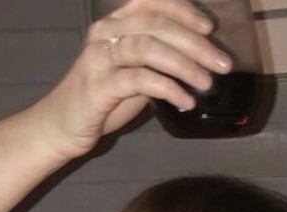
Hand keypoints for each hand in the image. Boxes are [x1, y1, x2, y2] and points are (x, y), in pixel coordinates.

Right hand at [41, 0, 231, 158]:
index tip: (209, 28)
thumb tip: (199, 62)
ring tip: (207, 85)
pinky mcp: (100, 85)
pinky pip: (140, 80)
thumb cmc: (104, 99)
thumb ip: (160, 62)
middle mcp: (107, 32)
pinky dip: (168, 89)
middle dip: (196, 44)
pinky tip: (185, 102)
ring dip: (185, 66)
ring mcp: (101, 57)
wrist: (64, 124)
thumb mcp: (136, 73)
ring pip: (150, 48)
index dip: (183, 10)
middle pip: (157, 25)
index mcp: (117, 23)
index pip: (153, 2)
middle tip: (222, 65)